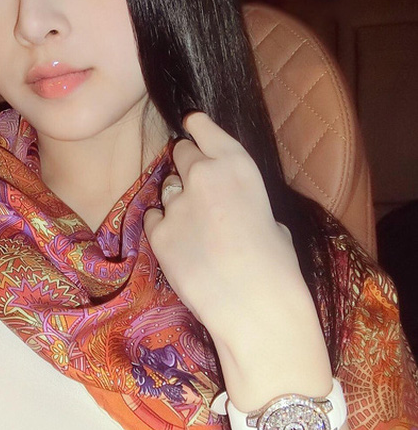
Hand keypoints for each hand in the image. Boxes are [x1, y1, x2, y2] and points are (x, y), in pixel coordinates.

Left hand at [143, 112, 324, 371]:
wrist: (255, 304)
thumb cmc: (276, 264)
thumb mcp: (270, 215)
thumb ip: (244, 198)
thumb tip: (233, 205)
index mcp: (237, 164)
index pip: (203, 128)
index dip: (195, 127)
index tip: (190, 125)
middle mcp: (202, 174)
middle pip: (181, 153)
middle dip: (187, 167)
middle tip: (197, 190)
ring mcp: (176, 202)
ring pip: (167, 189)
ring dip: (177, 202)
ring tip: (196, 231)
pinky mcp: (158, 232)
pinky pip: (154, 219)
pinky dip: (163, 228)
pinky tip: (183, 248)